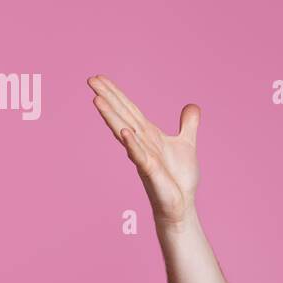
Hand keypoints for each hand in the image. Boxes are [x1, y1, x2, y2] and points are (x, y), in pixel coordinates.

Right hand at [88, 75, 199, 226]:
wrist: (181, 204)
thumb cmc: (178, 177)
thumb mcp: (186, 144)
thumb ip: (188, 125)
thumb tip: (192, 106)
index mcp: (148, 135)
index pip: (129, 109)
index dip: (115, 93)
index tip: (99, 78)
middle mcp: (141, 143)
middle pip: (122, 115)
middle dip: (107, 98)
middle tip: (90, 80)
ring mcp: (143, 157)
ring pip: (124, 133)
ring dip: (111, 117)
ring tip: (96, 99)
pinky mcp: (151, 172)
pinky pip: (140, 156)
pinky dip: (133, 144)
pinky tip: (125, 131)